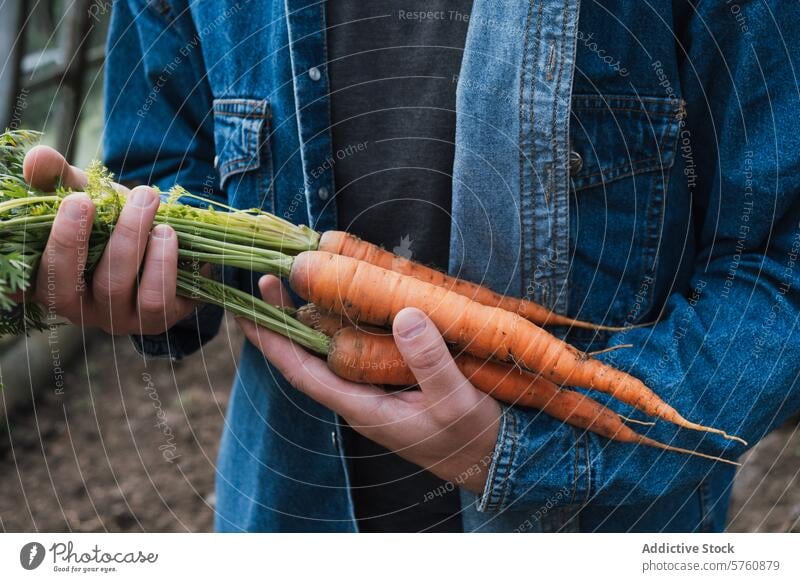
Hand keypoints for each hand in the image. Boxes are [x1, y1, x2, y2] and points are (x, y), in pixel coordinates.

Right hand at [22, 146, 194, 334]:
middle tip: (87, 199)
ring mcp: (119, 320)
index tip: (42, 217)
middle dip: (72, 241)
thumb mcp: (87, 195)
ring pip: (114, 289)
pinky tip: (168, 232)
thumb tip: (37, 159)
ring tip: (146, 200)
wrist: (171, 240)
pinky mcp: (158, 320)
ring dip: (128, 241)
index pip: (24, 284)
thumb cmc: (116, 222)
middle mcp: (80, 310)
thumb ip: (59, 177)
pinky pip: (156, 299)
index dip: (22, 262)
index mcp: (50, 282)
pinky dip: (162, 262)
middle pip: (64, 289)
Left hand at [237, 275, 501, 493]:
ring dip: (314, 316)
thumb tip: (404, 316)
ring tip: (302, 279)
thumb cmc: (471, 438)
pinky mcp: (393, 380)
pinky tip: (352, 298)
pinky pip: (360, 347)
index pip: (302, 372)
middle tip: (270, 276)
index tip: (247, 309)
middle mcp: (359, 397)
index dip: (273, 341)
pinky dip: (348, 320)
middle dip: (285, 318)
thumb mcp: (455, 401)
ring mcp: (375, 389)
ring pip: (333, 349)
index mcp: (362, 407)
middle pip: (309, 356)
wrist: (493, 458)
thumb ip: (430, 362)